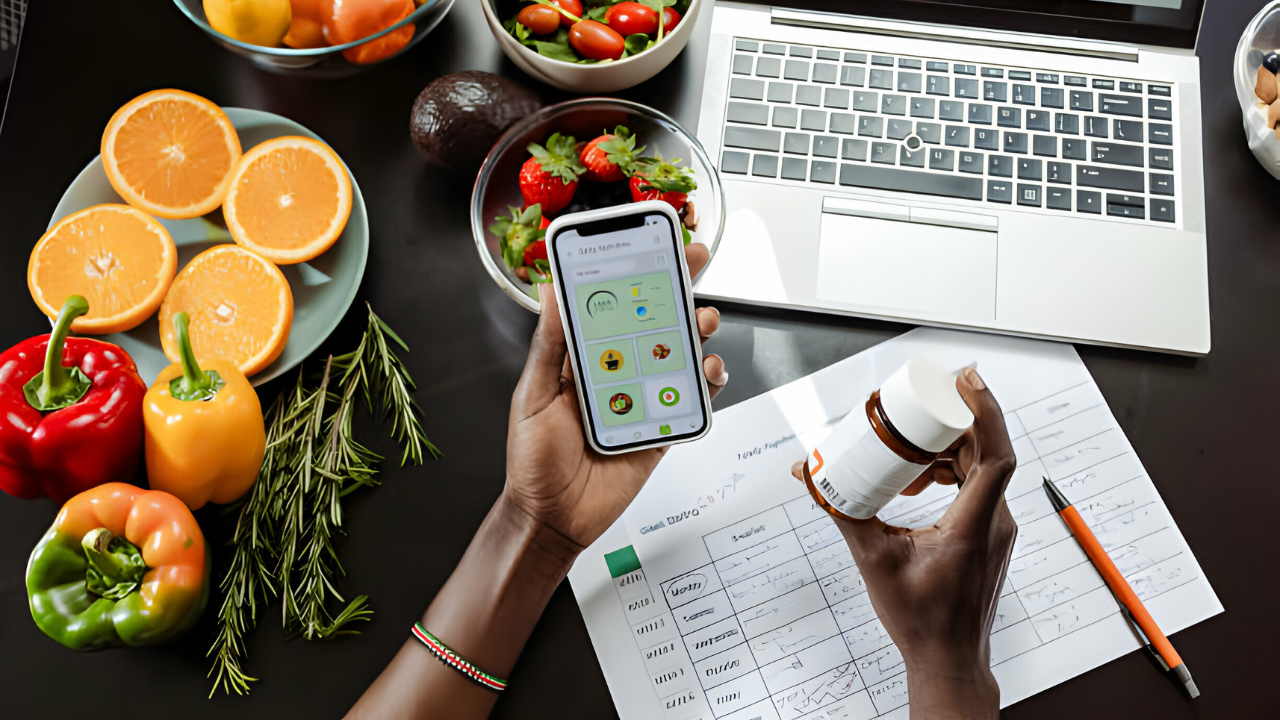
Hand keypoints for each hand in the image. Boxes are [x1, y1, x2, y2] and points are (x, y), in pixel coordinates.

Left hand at [504, 243, 728, 554]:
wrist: (552, 518)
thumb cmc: (532, 461)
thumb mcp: (531, 397)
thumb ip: (549, 347)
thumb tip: (551, 292)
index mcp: (583, 359)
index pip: (613, 305)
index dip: (634, 272)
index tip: (650, 242)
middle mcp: (617, 372)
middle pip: (655, 321)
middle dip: (679, 287)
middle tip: (696, 261)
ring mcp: (643, 399)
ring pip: (680, 354)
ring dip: (697, 331)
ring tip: (702, 320)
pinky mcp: (662, 429)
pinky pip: (692, 400)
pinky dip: (706, 382)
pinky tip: (706, 370)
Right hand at [793, 368, 1014, 717]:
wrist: (947, 658)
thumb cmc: (920, 620)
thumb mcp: (873, 559)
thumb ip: (842, 511)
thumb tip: (813, 478)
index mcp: (974, 526)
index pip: (995, 454)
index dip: (984, 411)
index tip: (965, 382)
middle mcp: (995, 523)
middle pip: (985, 451)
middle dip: (952, 423)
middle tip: (922, 404)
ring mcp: (996, 528)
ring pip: (981, 468)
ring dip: (945, 452)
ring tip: (907, 457)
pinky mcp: (989, 533)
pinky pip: (977, 486)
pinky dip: (949, 473)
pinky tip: (916, 484)